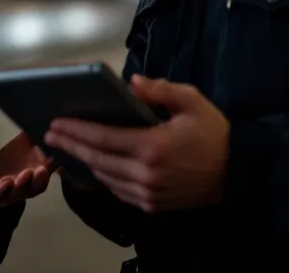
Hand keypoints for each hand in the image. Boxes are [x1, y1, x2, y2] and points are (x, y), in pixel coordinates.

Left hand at [0, 132, 55, 206]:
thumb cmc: (18, 154)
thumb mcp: (29, 142)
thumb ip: (38, 139)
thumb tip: (48, 129)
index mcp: (33, 180)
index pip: (40, 183)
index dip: (41, 178)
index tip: (42, 169)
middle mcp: (20, 191)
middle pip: (23, 192)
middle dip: (24, 183)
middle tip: (25, 173)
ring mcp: (4, 194)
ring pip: (4, 197)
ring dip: (3, 190)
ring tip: (4, 181)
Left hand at [44, 75, 228, 213]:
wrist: (239, 174)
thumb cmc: (215, 135)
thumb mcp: (192, 102)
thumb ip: (160, 90)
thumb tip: (130, 83)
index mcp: (153, 146)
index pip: (103, 138)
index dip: (76, 131)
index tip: (55, 123)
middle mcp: (146, 174)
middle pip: (97, 159)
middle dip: (70, 146)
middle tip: (49, 135)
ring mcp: (148, 193)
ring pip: (105, 178)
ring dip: (83, 162)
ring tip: (66, 148)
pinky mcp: (152, 205)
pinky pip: (118, 191)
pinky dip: (102, 177)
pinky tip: (92, 165)